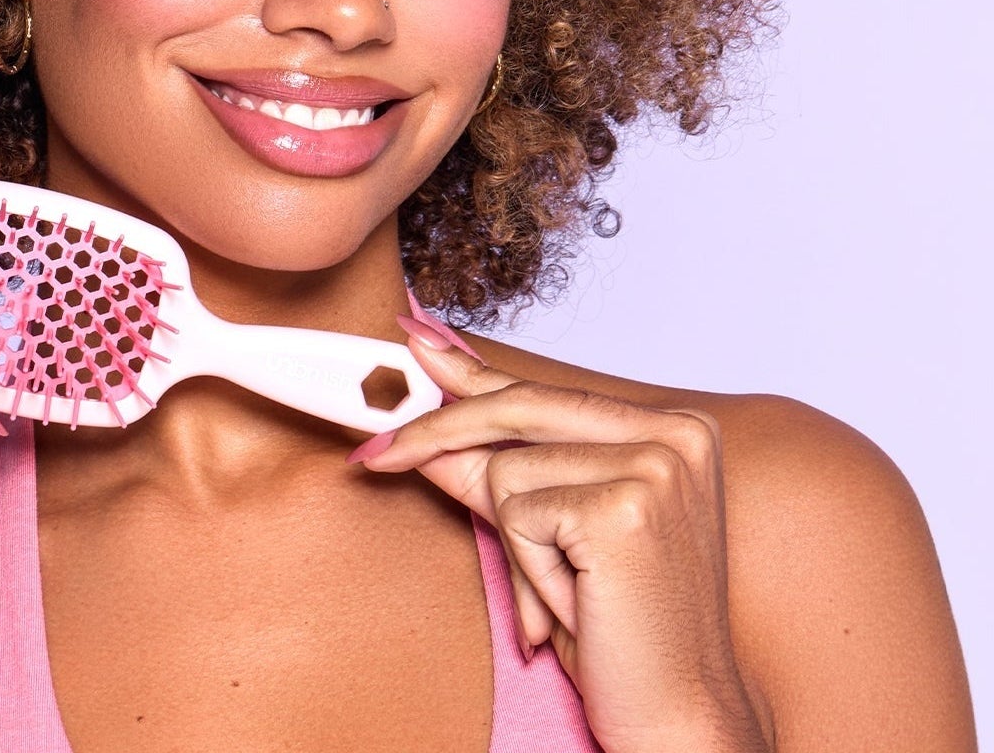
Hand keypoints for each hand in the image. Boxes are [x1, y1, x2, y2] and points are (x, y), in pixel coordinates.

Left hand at [349, 327, 770, 752]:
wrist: (681, 720)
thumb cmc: (624, 628)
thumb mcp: (551, 532)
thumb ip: (491, 470)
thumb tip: (422, 420)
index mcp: (673, 426)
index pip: (544, 390)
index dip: (468, 376)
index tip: (413, 343)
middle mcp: (675, 432)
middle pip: (515, 407)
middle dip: (437, 433)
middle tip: (376, 451)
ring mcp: (656, 464)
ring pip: (507, 469)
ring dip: (518, 546)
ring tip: (570, 594)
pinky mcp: (625, 506)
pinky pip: (517, 514)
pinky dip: (529, 569)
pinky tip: (578, 604)